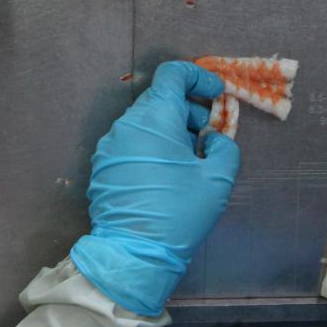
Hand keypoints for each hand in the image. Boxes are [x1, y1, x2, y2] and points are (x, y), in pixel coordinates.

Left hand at [69, 61, 239, 316]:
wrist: (135, 253)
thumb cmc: (179, 212)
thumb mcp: (217, 179)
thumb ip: (224, 147)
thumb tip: (211, 139)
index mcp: (154, 118)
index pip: (172, 74)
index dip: (198, 77)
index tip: (216, 94)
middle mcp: (126, 125)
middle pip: (159, 98)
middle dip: (188, 108)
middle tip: (208, 134)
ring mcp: (110, 146)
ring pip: (145, 121)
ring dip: (170, 129)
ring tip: (189, 159)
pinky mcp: (103, 167)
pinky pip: (132, 142)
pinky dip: (152, 146)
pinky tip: (167, 174)